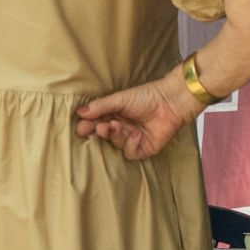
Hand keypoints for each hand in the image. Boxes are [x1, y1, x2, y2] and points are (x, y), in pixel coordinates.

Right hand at [74, 71, 203, 160]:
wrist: (170, 102)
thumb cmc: (146, 96)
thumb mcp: (119, 99)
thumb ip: (100, 106)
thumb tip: (79, 112)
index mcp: (115, 114)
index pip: (97, 122)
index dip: (88, 126)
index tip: (80, 128)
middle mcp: (122, 127)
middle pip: (104, 135)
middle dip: (99, 132)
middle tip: (97, 127)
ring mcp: (132, 139)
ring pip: (116, 144)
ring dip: (115, 136)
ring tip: (117, 125)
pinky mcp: (144, 148)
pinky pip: (130, 153)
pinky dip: (130, 145)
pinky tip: (135, 134)